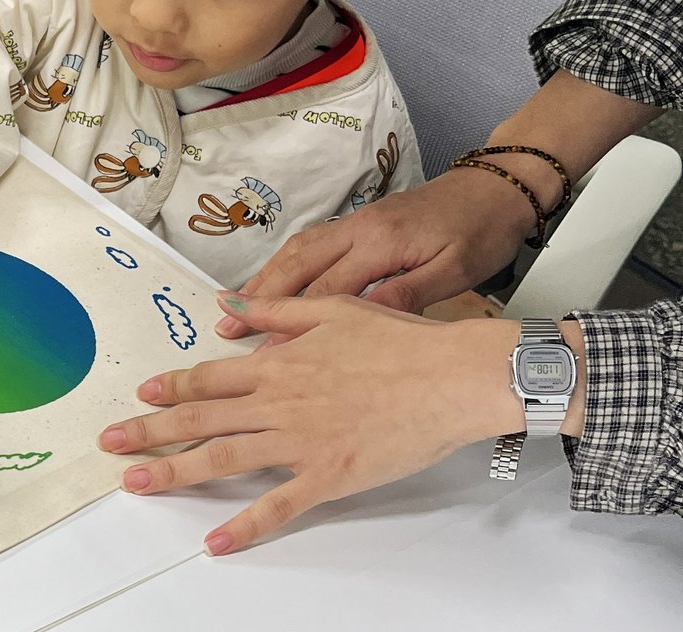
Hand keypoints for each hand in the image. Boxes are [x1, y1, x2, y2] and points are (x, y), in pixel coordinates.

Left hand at [100, 292, 527, 554]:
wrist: (452, 377)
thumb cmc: (400, 342)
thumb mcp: (332, 310)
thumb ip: (274, 311)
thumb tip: (227, 305)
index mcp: (277, 363)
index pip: (208, 377)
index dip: (169, 388)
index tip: (140, 396)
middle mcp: (278, 402)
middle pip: (200, 417)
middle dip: (148, 430)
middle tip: (108, 442)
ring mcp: (299, 442)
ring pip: (223, 458)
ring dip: (174, 471)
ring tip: (135, 482)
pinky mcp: (327, 477)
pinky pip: (278, 505)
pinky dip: (246, 526)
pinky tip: (214, 542)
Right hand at [216, 167, 535, 338]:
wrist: (496, 189)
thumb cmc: (479, 232)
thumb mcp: (454, 271)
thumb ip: (406, 294)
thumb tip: (361, 324)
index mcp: (380, 242)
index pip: (325, 291)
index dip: (292, 324)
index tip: (267, 352)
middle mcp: (357, 229)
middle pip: (295, 267)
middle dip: (258, 300)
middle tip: (225, 330)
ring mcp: (353, 224)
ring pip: (295, 252)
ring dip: (261, 280)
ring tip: (232, 309)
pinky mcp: (356, 224)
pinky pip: (307, 245)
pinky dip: (281, 266)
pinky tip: (266, 283)